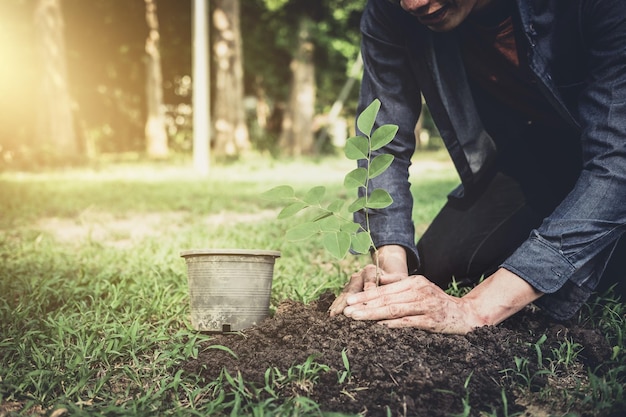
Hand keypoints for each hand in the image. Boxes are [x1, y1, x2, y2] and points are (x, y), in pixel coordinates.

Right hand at [328, 245, 407, 316]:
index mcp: (370, 270)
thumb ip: (393, 279)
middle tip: (344, 312)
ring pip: (345, 294)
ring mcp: (351, 284)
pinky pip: (341, 299)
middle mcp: (358, 276)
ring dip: (339, 305)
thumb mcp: (398, 279)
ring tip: (334, 315)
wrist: (387, 277)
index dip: (367, 290)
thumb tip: (383, 279)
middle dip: (348, 301)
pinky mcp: (347, 292)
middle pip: (353, 288)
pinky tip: (332, 315)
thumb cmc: (395, 282)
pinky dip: (337, 307)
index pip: (368, 281)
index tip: (365, 300)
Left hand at [342, 275, 479, 333]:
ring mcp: (427, 305)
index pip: (385, 289)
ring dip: (373, 314)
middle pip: (387, 298)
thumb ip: (399, 286)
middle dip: (364, 304)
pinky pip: (409, 322)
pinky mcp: (433, 320)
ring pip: (394, 309)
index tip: (349, 300)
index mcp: (414, 282)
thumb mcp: (420, 289)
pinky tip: (379, 326)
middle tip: (347, 310)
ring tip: (357, 317)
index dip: (366, 294)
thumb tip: (378, 281)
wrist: (467, 315)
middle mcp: (420, 290)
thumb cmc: (437, 303)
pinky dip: (393, 324)